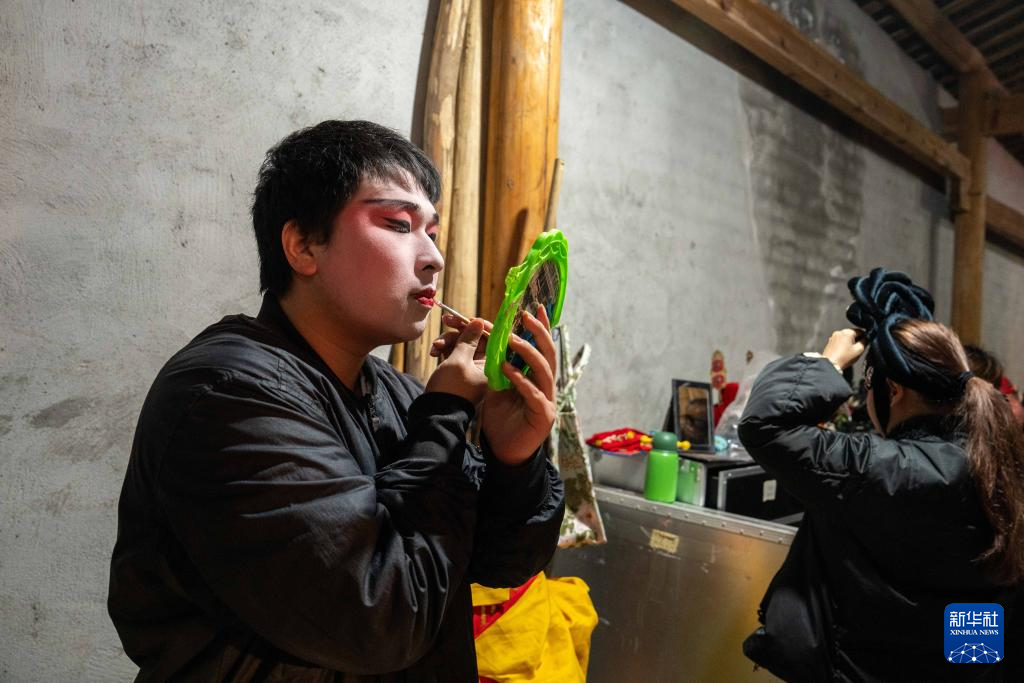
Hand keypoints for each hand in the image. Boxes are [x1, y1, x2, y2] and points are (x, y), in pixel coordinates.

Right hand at [424, 319, 487, 404]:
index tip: (465, 318)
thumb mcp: (459, 361)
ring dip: (448, 340)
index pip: (491, 337)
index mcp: (492, 364)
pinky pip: (454, 352)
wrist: (434, 413)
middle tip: (445, 320)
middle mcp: (484, 365)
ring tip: (436, 346)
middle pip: (475, 337)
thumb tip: (478, 322)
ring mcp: (471, 367)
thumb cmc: (450, 388)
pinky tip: (434, 352)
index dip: (478, 325)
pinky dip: (444, 349)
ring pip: (462, 343)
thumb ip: (468, 340)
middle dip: (459, 330)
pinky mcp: (458, 370)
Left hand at [480, 305, 557, 465]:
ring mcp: (547, 400)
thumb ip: (500, 369)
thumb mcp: (498, 389)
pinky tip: (507, 370)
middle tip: (525, 316)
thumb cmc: (502, 420)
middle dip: (538, 333)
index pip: (542, 348)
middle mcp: (547, 386)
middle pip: (548, 354)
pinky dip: (521, 380)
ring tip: (512, 339)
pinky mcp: (543, 416)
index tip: (537, 306)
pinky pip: (534, 393)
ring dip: (528, 353)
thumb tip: (492, 344)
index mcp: (537, 378)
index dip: (542, 327)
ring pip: (544, 370)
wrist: (504, 452)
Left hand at [822, 328, 866, 369]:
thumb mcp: (859, 350)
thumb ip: (865, 342)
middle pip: (852, 335)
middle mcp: (839, 332)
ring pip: (845, 339)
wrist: (830, 364)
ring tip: (849, 353)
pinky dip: (842, 346)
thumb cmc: (844, 358)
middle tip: (857, 350)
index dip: (865, 336)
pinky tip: (843, 353)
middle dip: (856, 341)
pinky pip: (839, 342)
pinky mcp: (829, 343)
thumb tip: (867, 338)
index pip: (860, 331)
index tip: (866, 342)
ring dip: (849, 344)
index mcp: (847, 332)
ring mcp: (833, 337)